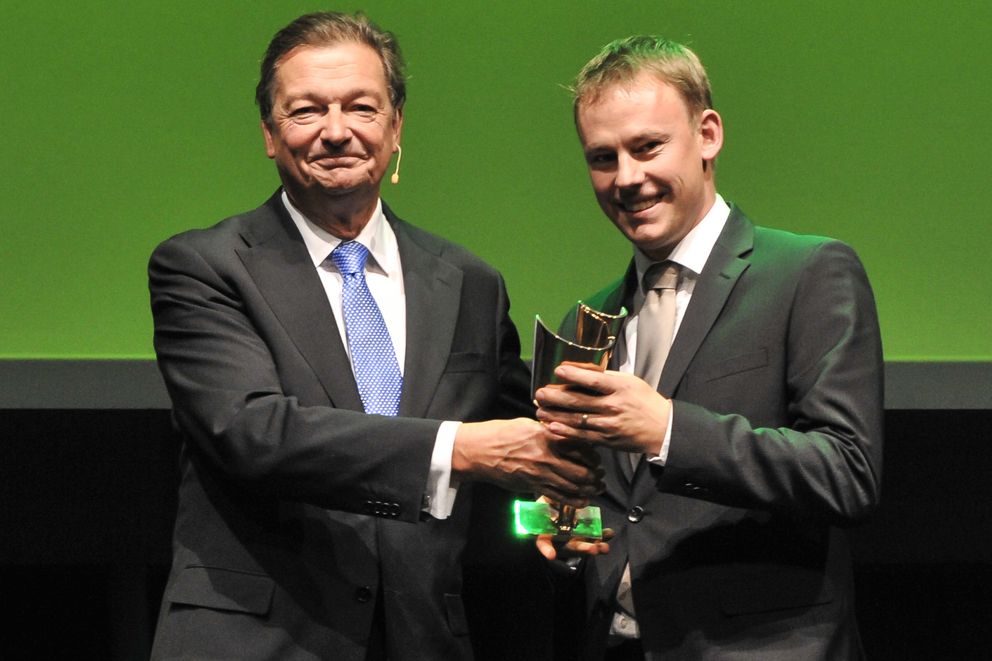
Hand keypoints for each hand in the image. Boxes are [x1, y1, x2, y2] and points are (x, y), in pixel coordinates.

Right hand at [452, 418, 603, 506]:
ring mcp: (540, 473)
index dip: (594, 455)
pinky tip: (583, 500)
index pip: (580, 447)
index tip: (598, 458)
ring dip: (589, 489)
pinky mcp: (533, 486)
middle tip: (601, 476)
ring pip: (573, 486)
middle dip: (595, 475)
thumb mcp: (527, 424)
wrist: (479, 451)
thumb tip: (565, 434)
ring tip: (596, 488)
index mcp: (547, 436)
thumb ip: (548, 430)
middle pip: (582, 470)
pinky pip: (559, 496)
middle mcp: (547, 456)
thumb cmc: (500, 434)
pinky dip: (574, 500)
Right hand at [534, 496, 613, 560]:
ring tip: (604, 547)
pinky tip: (609, 533)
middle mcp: (561, 540)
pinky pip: (595, 537)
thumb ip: (549, 504)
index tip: (551, 555)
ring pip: (585, 545)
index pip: (543, 543)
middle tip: (592, 549)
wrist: (555, 507)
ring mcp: (574, 539)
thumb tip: (556, 502)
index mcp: (546, 533)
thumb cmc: (546, 507)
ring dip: (596, 546)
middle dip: (582, 548)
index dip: (547, 549)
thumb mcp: (544, 504)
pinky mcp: (586, 535)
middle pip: (571, 547)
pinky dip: (603, 536)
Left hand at [535, 364, 670, 455]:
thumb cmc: (644, 401)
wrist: (661, 428)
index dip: (575, 375)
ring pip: (577, 420)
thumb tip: (581, 369)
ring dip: (555, 415)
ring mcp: (609, 424)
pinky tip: (552, 427)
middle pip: (579, 401)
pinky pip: (582, 436)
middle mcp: (613, 406)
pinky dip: (565, 432)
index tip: (558, 370)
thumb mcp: (629, 381)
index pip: (594, 380)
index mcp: (620, 388)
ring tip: (539, 410)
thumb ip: (606, 377)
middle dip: (556, 397)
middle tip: (539, 393)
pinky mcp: (606, 440)